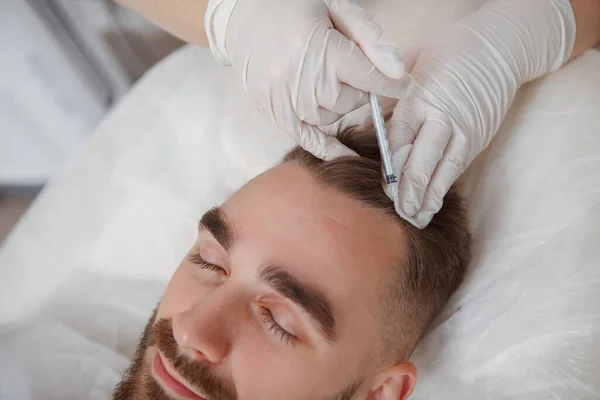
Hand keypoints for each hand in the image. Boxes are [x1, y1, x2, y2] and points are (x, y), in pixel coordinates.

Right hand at [205, 0, 412, 159]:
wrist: (241, 13)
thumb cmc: (294, 6)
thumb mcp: (337, 8)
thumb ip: (371, 39)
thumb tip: (398, 73)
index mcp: (320, 48)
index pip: (370, 78)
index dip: (393, 84)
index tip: (406, 86)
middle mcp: (302, 78)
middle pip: (352, 100)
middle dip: (359, 87)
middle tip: (347, 67)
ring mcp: (284, 98)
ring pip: (332, 117)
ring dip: (339, 103)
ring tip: (325, 78)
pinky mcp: (271, 111)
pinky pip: (306, 137)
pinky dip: (326, 148)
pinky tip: (345, 155)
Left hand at [387, 0, 575, 227]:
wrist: (497, 50)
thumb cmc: (444, 57)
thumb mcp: (411, 70)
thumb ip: (390, 102)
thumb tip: (363, 131)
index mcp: (420, 98)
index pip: (402, 136)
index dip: (392, 164)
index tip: (384, 188)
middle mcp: (444, 117)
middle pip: (427, 154)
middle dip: (414, 185)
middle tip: (403, 211)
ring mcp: (465, 130)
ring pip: (447, 166)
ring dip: (432, 195)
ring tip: (418, 219)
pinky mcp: (478, 139)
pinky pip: (458, 165)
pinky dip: (445, 186)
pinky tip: (433, 205)